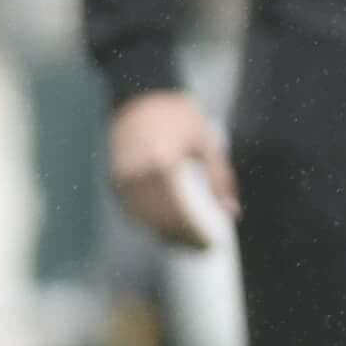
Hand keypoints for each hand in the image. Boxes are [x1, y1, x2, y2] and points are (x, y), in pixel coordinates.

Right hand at [105, 87, 237, 249]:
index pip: (178, 212)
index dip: (194, 232)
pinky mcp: (114, 179)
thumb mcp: (207, 143)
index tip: (211, 245)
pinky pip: (131, 209)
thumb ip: (219, 179)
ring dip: (165, 234)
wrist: (140, 96)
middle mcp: (136, 173)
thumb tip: (231, 212)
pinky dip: (148, 223)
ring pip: (143, 218)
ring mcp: (121, 177)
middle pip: (159, 219)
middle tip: (202, 249)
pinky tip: (166, 229)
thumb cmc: (179, 117)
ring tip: (188, 243)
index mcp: (161, 163)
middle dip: (182, 237)